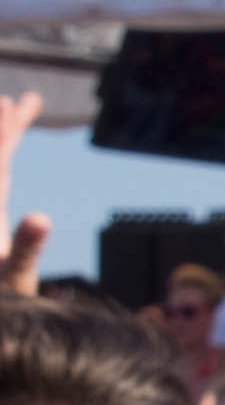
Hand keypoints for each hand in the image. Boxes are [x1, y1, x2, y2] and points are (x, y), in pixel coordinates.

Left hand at [0, 91, 49, 296]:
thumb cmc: (1, 304)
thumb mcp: (12, 279)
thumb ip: (25, 249)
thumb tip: (40, 217)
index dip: (2, 134)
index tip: (13, 104)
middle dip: (2, 129)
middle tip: (17, 100)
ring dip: (1, 142)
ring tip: (10, 113)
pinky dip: (1, 166)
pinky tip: (7, 163)